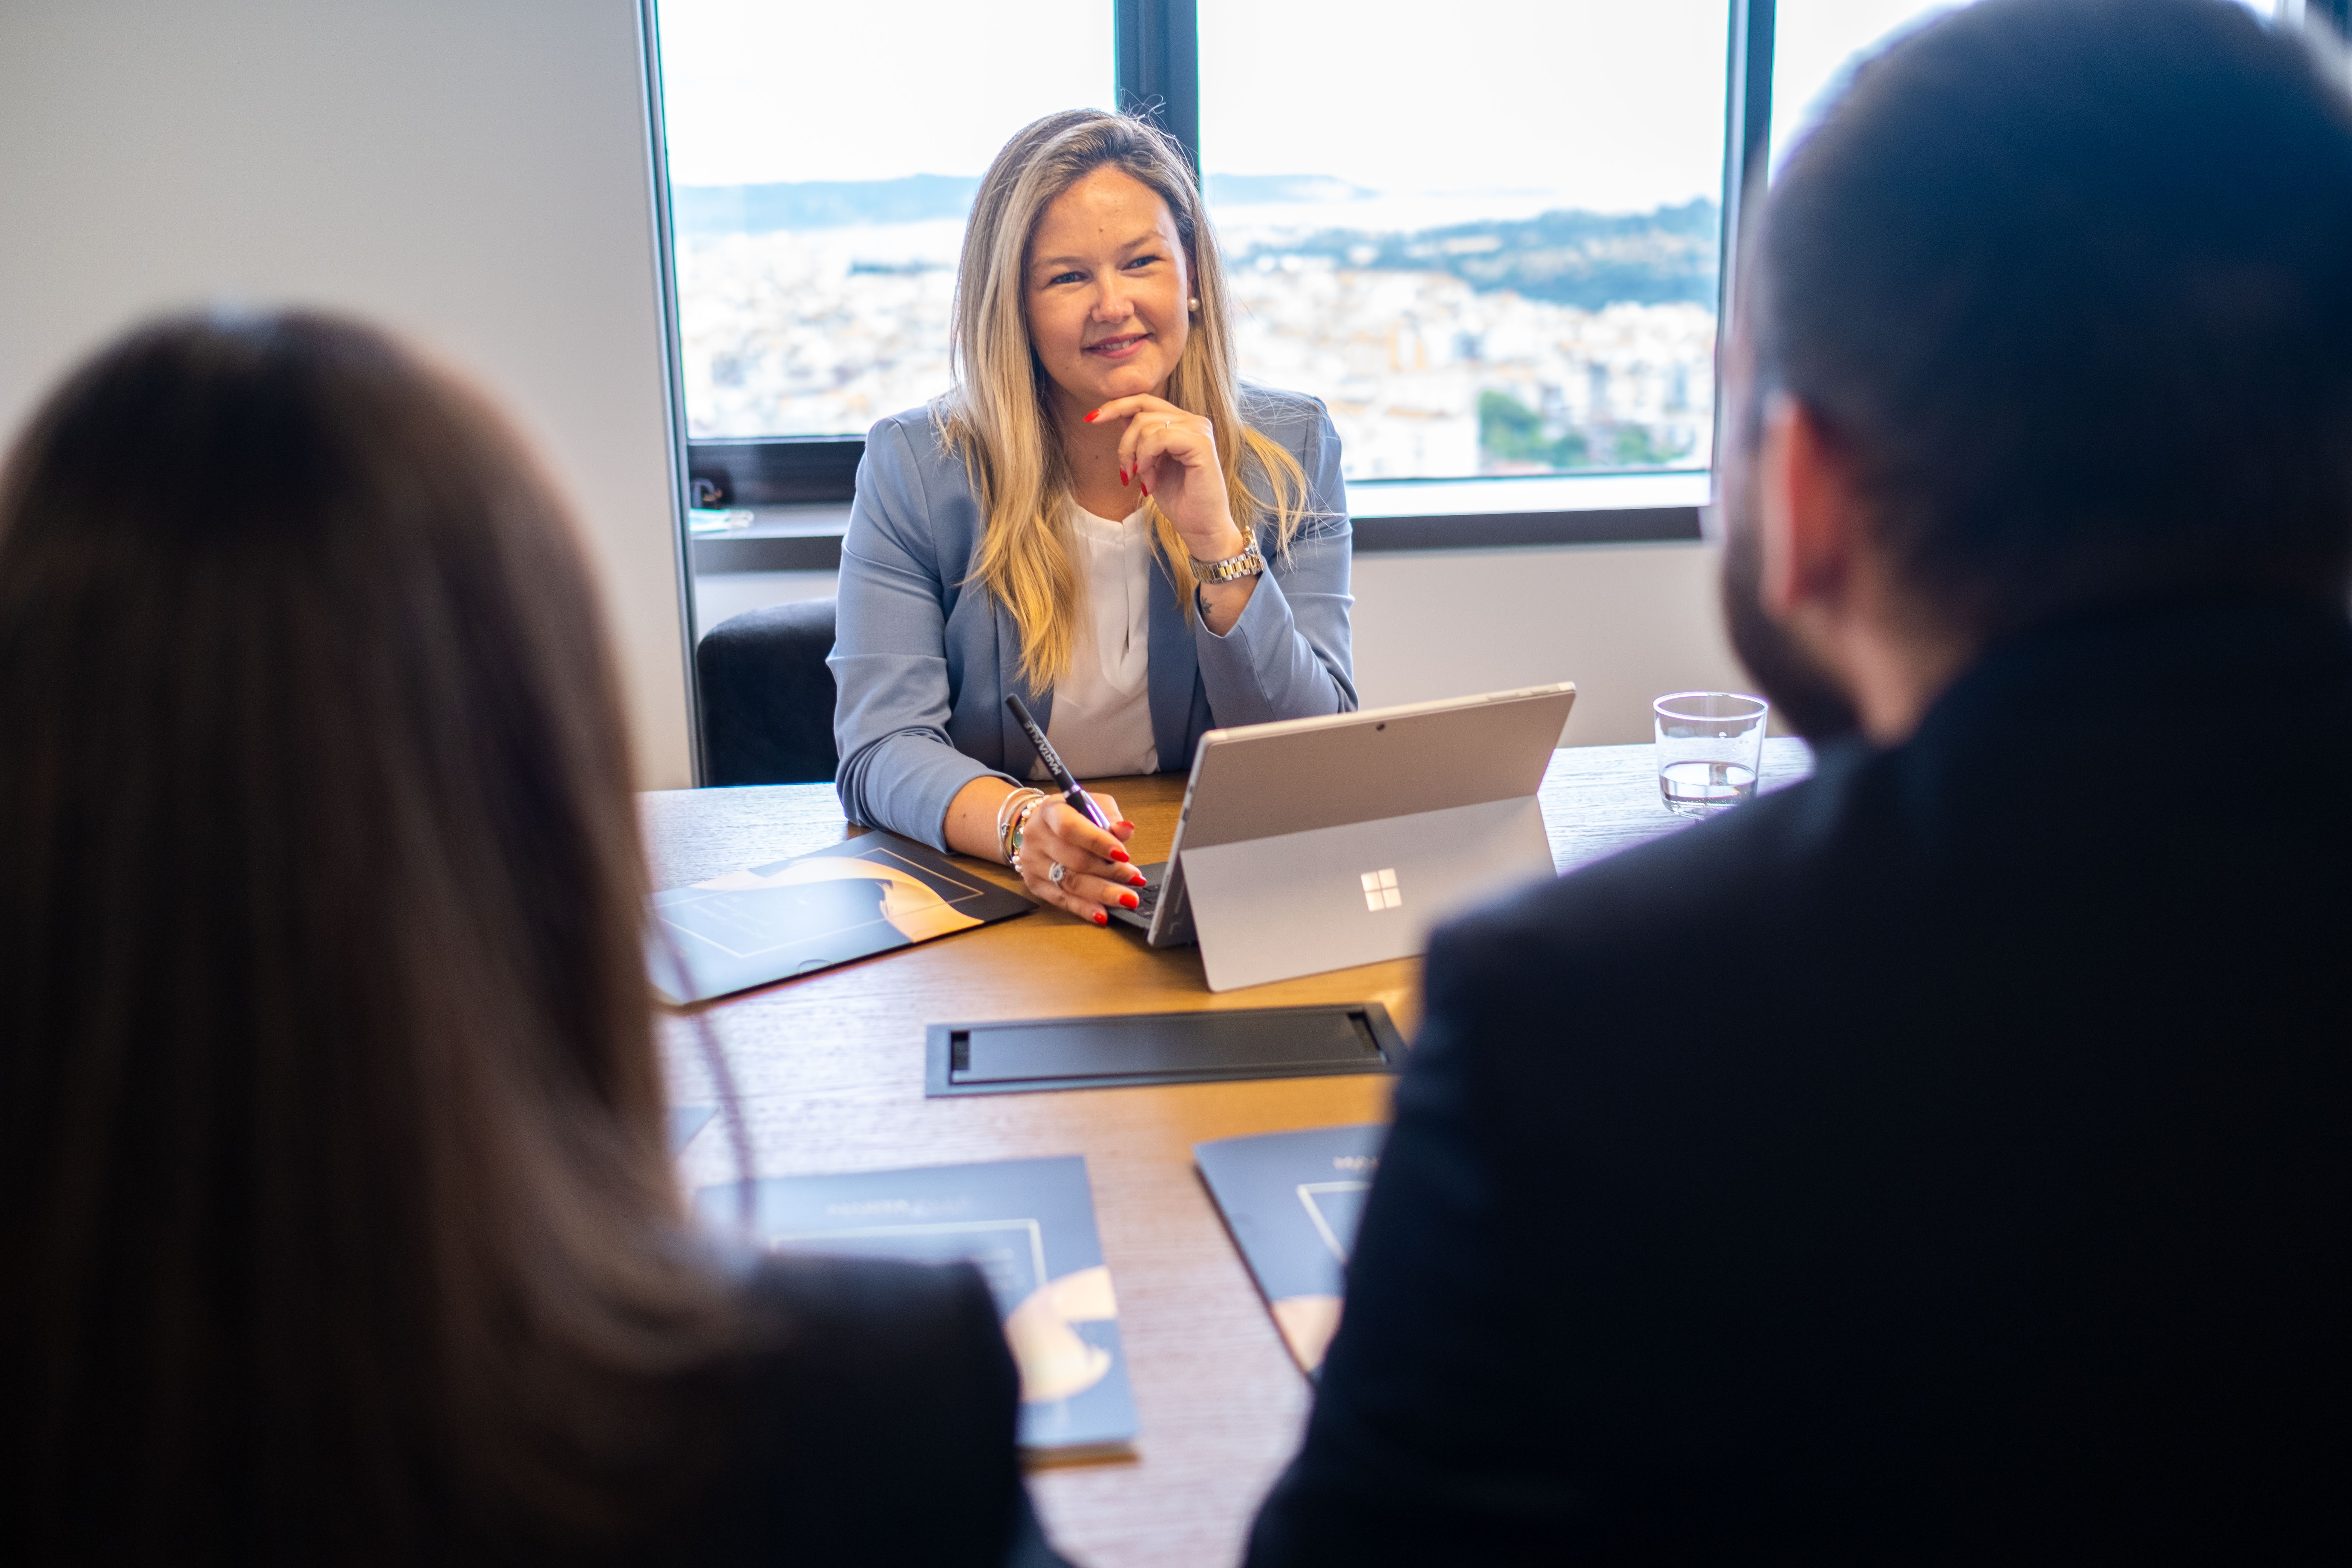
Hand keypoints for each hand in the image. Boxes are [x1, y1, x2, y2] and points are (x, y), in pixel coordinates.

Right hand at [1017, 794, 1143, 925]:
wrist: (1037, 826)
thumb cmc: (1070, 815)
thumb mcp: (1090, 804)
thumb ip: (1108, 816)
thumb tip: (1125, 829)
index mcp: (1050, 811)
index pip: (1071, 828)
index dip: (1098, 842)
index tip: (1123, 855)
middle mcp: (1037, 837)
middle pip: (1075, 860)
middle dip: (1110, 872)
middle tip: (1135, 879)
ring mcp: (1033, 862)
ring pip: (1070, 883)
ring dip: (1103, 893)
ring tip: (1127, 898)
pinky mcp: (1035, 884)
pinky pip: (1062, 900)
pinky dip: (1084, 908)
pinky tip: (1102, 914)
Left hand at [1088, 394, 1244, 562]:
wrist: (1201, 527)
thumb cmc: (1179, 500)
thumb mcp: (1150, 464)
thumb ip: (1140, 439)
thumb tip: (1120, 416)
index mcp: (1182, 423)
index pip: (1144, 401)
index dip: (1116, 406)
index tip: (1091, 419)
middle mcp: (1193, 421)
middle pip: (1141, 410)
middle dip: (1124, 442)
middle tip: (1125, 472)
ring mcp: (1199, 430)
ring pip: (1146, 424)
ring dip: (1136, 455)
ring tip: (1145, 480)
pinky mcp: (1201, 443)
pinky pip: (1159, 437)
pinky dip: (1147, 457)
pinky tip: (1151, 479)